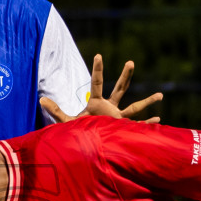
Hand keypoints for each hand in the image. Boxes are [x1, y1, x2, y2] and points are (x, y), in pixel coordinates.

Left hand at [40, 54, 162, 123]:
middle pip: (119, 88)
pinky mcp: (123, 129)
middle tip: (131, 62)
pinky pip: (137, 126)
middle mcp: (109, 108)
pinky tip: (159, 120)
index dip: (97, 69)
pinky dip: (147, 124)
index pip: (97, 83)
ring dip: (147, 101)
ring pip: (134, 107)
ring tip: (160, 95)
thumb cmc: (77, 133)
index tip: (98, 55)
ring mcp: (118, 118)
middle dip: (125, 76)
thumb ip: (56, 111)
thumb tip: (40, 99)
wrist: (86, 146)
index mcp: (96, 103)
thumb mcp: (67, 121)